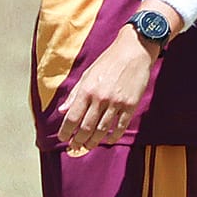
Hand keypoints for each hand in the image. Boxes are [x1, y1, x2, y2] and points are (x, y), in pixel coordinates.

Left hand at [57, 23, 160, 152]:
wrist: (134, 51)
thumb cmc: (109, 61)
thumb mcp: (87, 74)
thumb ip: (74, 94)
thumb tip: (63, 111)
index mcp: (87, 90)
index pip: (72, 118)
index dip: (65, 131)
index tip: (63, 138)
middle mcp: (100, 98)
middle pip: (86, 128)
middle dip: (78, 140)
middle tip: (75, 146)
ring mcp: (116, 103)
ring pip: (102, 130)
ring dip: (94, 141)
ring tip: (89, 146)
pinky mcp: (130, 105)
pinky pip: (120, 127)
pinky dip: (113, 136)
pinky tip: (108, 139)